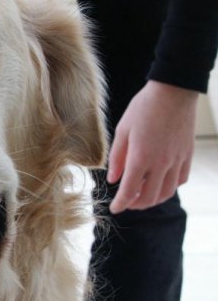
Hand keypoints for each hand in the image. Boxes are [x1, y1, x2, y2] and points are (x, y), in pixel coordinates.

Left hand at [107, 80, 198, 213]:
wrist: (173, 92)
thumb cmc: (143, 108)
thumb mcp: (122, 131)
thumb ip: (117, 158)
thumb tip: (113, 179)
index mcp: (141, 158)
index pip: (129, 191)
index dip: (121, 204)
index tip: (114, 209)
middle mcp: (161, 163)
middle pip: (149, 197)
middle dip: (136, 204)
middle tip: (127, 202)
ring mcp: (177, 160)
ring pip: (167, 192)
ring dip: (153, 199)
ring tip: (142, 196)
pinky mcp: (187, 155)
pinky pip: (180, 179)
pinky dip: (169, 187)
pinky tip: (160, 182)